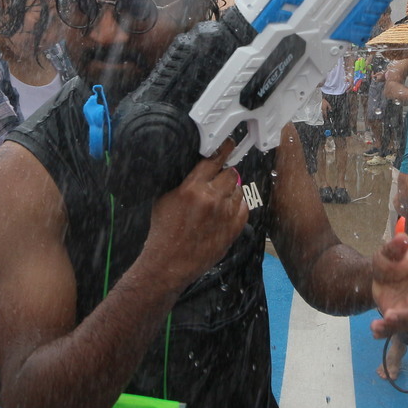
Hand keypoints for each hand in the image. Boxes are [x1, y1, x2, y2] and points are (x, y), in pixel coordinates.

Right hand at [143, 142, 247, 289]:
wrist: (169, 263)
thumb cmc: (164, 231)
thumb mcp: (164, 197)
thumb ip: (182, 180)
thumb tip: (195, 165)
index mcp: (192, 188)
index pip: (214, 160)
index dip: (222, 150)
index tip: (228, 145)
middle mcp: (211, 199)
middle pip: (230, 173)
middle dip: (224, 174)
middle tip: (218, 179)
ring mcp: (225, 214)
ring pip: (238, 189)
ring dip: (230, 190)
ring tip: (218, 199)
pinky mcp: (233, 229)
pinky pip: (244, 207)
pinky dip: (237, 205)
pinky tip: (226, 209)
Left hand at [369, 233, 407, 337]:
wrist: (378, 277)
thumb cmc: (391, 262)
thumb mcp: (388, 252)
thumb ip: (394, 246)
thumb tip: (402, 237)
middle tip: (390, 315)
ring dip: (393, 325)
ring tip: (376, 325)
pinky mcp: (401, 319)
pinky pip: (395, 328)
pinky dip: (385, 332)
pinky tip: (375, 331)